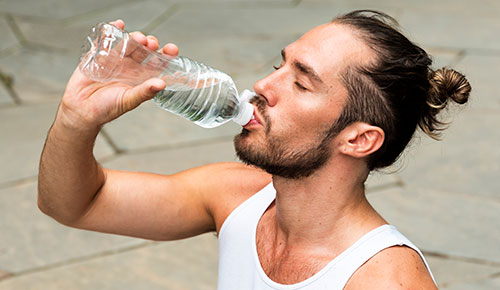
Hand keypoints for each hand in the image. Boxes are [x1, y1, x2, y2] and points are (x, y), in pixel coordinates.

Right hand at [58, 20, 178, 130]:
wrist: (81, 110)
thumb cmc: (107, 108)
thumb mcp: (128, 100)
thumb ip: (144, 92)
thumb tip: (161, 84)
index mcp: (141, 77)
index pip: (158, 63)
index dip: (166, 55)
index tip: (172, 49)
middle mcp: (130, 66)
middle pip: (144, 49)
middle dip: (150, 43)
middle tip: (151, 44)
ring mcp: (115, 59)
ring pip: (128, 42)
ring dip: (135, 37)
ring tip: (138, 38)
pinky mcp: (99, 54)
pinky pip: (106, 39)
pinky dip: (112, 29)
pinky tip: (118, 24)